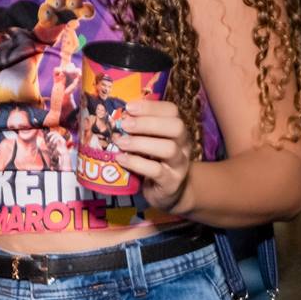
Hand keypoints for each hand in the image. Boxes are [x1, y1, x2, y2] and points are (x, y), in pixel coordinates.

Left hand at [111, 98, 192, 212]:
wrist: (167, 193)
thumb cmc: (153, 161)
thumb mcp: (149, 141)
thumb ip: (139, 129)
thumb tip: (116, 115)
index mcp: (177, 130)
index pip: (171, 111)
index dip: (151, 106)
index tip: (129, 107)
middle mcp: (183, 145)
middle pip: (176, 127)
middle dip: (148, 123)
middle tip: (124, 125)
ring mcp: (180, 164)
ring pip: (169, 149)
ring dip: (141, 143)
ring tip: (120, 142)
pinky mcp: (172, 183)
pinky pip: (157, 171)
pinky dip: (137, 163)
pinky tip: (121, 159)